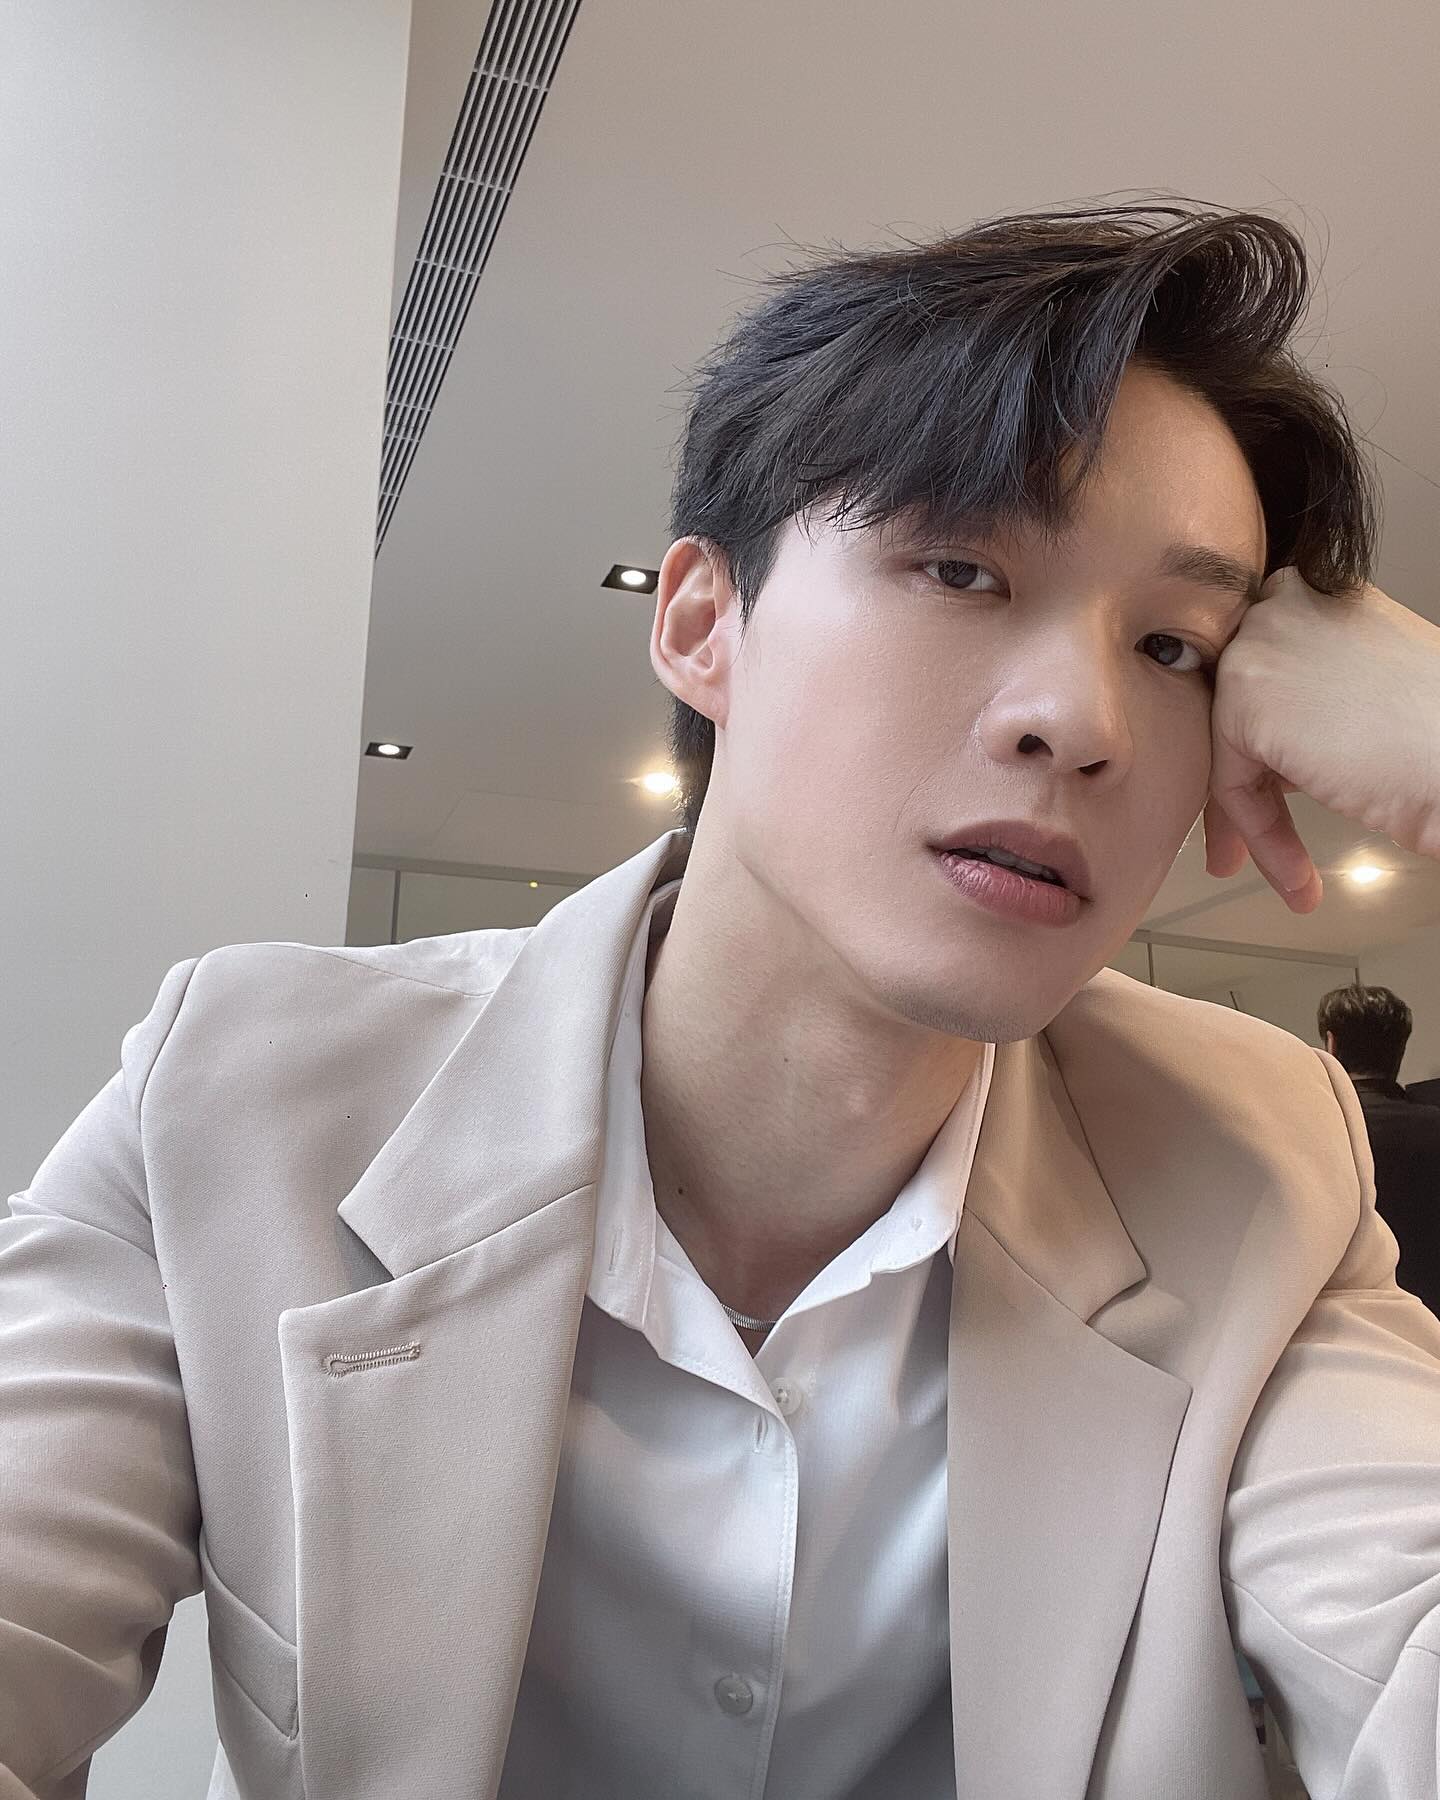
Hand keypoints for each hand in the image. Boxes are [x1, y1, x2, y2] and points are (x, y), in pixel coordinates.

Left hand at [1204, 568, 1439, 913]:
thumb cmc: (1438, 732)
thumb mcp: (1364, 689)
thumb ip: (1309, 698)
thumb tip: (1272, 743)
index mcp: (1319, 595)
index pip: (1264, 672)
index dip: (1265, 743)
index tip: (1274, 788)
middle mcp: (1281, 608)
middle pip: (1234, 710)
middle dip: (1246, 786)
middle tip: (1245, 846)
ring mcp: (1256, 649)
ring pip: (1229, 750)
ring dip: (1255, 822)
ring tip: (1289, 873)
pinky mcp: (1241, 701)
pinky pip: (1231, 785)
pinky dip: (1261, 836)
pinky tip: (1296, 876)